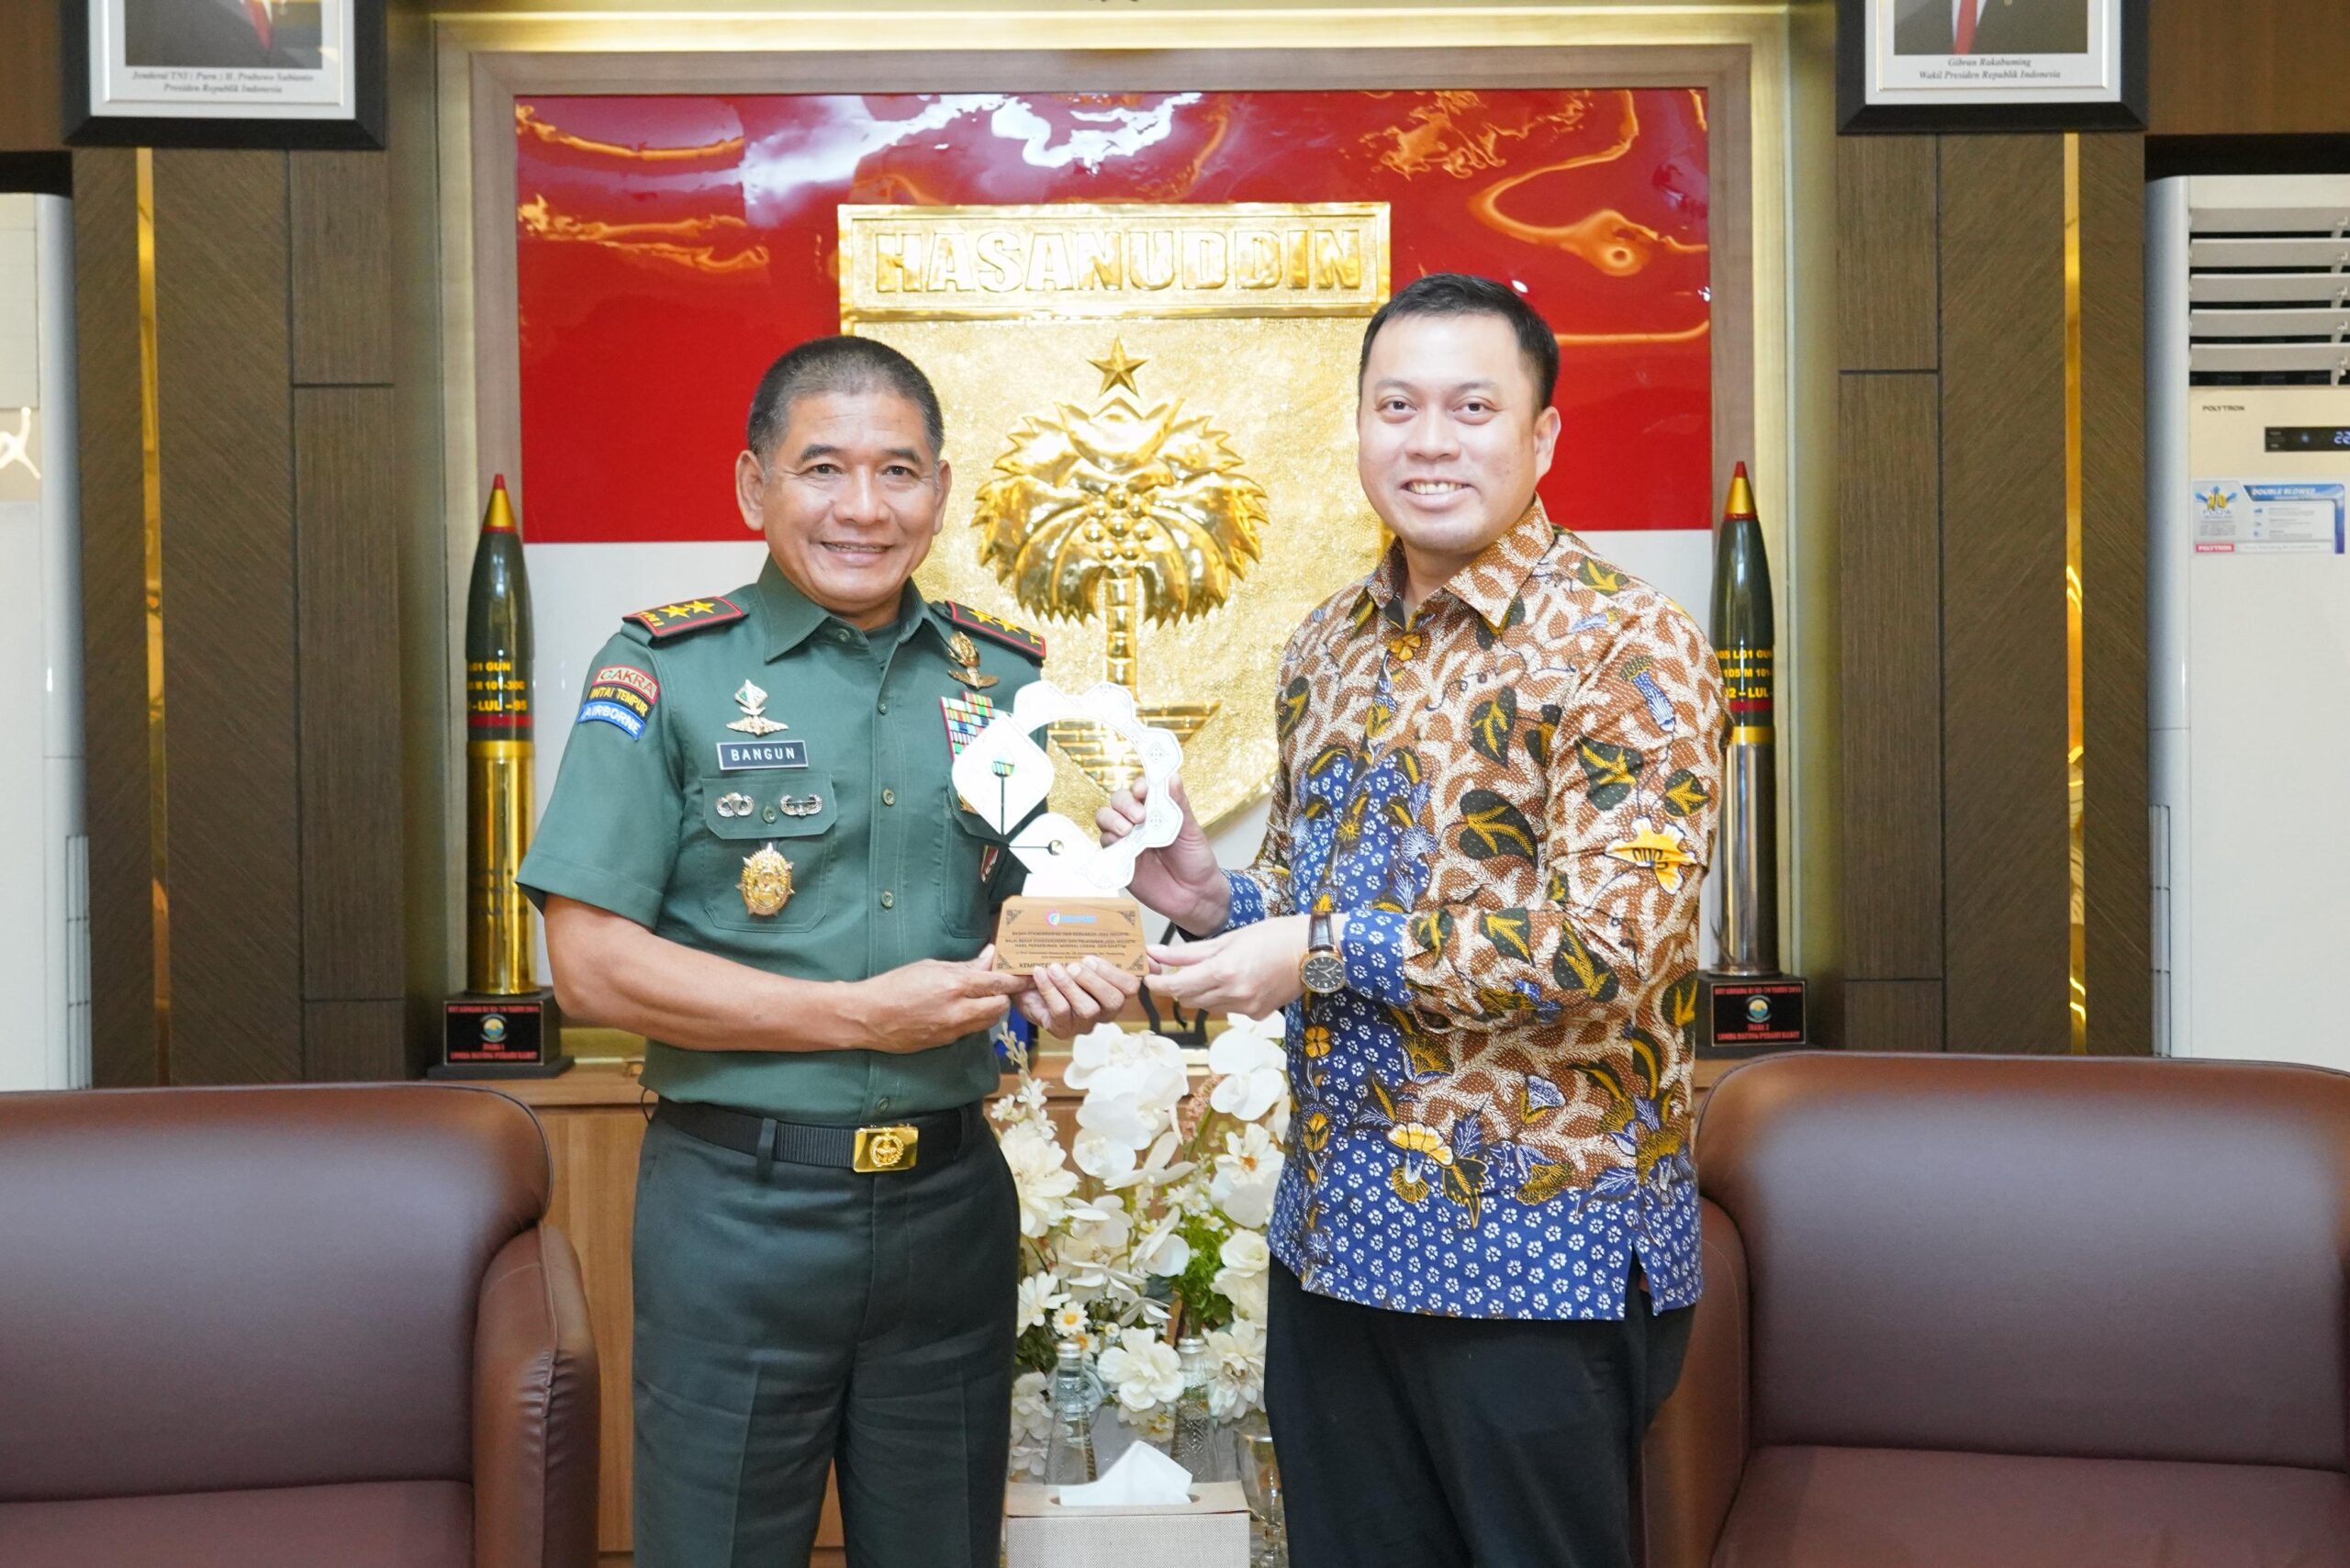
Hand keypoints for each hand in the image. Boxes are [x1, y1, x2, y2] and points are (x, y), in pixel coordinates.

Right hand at [841, 946, 1027, 1053]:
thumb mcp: (930, 966)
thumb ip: (964, 965)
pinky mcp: (945, 1042)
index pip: (998, 983)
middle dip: (1005, 997)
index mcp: (955, 985)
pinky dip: (975, 1020)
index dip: (1016, 980)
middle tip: (1001, 987)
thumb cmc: (895, 985)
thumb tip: (989, 956)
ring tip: (983, 997)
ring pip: (989, 1022)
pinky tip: (964, 1010)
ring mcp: (953, 1030)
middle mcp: (958, 1010)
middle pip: (1000, 1007)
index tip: (1026, 976)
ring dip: (992, 1009)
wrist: (868, 1017)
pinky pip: (971, 1030)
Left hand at [1016, 956, 1143, 1037]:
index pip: (1130, 986)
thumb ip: (1086, 947)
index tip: (1092, 958)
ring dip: (1070, 986)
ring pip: (1088, 1009)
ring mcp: (1085, 1023)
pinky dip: (1050, 990)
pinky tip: (1040, 974)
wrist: (1026, 985)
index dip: (1118, 973)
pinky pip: (1061, 1011)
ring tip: (1054, 968)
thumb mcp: (1072, 954)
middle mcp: (1104, 1010)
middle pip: (1114, 1001)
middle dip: (1094, 980)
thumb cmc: (1056, 968)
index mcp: (1114, 988)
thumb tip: (1092, 926)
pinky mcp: (1063, 1029)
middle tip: (1074, 965)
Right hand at [1097, 777, 1228, 932]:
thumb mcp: (1192, 831)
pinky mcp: (1119, 860)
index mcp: (1156, 810)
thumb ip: (1179, 805)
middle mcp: (1137, 822)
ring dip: (1112, 821)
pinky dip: (1109, 843)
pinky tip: (1121, 846)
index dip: (1138, 786)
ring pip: (1105, 820)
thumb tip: (1172, 776)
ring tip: (1128, 832)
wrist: (1195, 896)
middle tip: (1139, 817)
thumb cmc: (1195, 860)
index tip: (1142, 790)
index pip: (1139, 789)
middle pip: (1117, 801)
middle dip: (1124, 804)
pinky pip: (1105, 847)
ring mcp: (1126, 841)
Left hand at [1146, 915, 1309, 1016]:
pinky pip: (1229, 1010)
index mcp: (1224, 971)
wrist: (1313, 951)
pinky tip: (1240, 981)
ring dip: (1203, 991)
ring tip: (1219, 970)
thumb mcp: (1228, 938)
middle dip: (1181, 986)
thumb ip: (1189, 951)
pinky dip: (1225, 997)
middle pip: (1189, 999)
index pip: (1177, 986)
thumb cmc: (1273, 935)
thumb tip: (1156, 953)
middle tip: (1182, 969)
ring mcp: (1246, 1008)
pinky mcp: (1257, 1015)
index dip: (1158, 983)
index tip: (1150, 976)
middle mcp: (1234, 995)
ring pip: (1208, 1006)